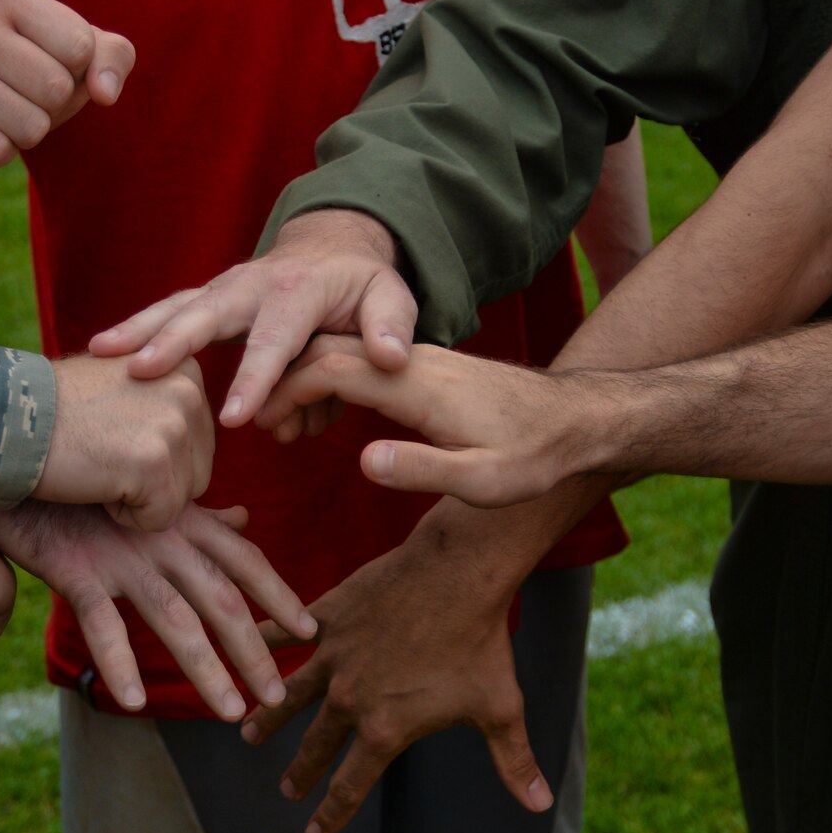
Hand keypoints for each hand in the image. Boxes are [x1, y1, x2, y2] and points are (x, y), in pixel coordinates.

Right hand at [0, 0, 135, 181]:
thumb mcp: (80, 56)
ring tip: (2, 114)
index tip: (49, 65)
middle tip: (24, 97)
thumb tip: (105, 92)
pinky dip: (0, 152)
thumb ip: (114, 57)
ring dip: (28, 132)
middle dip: (53, 106)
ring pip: (31, 125)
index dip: (78, 71)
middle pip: (56, 88)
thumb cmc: (27, 75)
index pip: (81, 48)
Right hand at [0, 502, 316, 718]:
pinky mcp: (77, 571)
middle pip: (222, 600)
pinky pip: (104, 625)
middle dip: (255, 650)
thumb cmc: (87, 482)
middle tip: (279, 696)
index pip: (245, 560)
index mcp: (185, 519)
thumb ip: (199, 514)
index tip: (310, 630)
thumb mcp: (151, 492)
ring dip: (208, 671)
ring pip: (176, 620)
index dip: (280, 595)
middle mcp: (163, 538)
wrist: (18, 455)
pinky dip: (120, 664)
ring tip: (232, 713)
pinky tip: (136, 702)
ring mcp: (122, 556)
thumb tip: (243, 521)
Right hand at [37, 354, 213, 530]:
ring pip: (179, 500)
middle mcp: (189, 390)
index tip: (107, 431)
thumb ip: (165, 403)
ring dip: (135, 497)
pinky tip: (91, 480)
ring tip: (95, 460)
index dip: (149, 455)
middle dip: (150, 480)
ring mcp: (174, 426)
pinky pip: (158, 519)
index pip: (198, 445)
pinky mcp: (154, 464)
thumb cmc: (54, 408)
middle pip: (196, 475)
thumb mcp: (124, 386)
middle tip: (99, 449)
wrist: (3, 417)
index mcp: (186, 368)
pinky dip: (123, 515)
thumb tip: (195, 441)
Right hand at [88, 209, 415, 426]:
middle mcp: (251, 284)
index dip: (256, 379)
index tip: (236, 419)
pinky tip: (102, 354)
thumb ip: (391, 326)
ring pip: (177, 308)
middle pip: (208, 313)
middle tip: (142, 373)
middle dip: (174, 342)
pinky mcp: (207, 299)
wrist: (333, 246)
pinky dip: (137, 329)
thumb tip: (390, 358)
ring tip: (100, 354)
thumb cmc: (362, 283)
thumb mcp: (391, 297)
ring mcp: (224, 289)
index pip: (275, 339)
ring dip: (139, 330)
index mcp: (297, 290)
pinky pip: (169, 313)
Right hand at [241, 520, 550, 832]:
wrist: (457, 575)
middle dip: (300, 772)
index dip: (331, 814)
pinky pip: (287, 631)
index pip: (350, 785)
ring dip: (269, 717)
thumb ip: (515, 761)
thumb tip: (542, 805)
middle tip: (286, 789)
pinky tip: (245, 642)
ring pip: (289, 695)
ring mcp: (335, 656)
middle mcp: (350, 699)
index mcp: (385, 729)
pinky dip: (266, 638)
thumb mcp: (500, 708)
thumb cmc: (481, 643)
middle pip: (316, 746)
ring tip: (248, 733)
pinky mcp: (328, 615)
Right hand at [256, 337, 598, 506]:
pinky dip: (330, 378)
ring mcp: (421, 361)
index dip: (283, 389)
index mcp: (418, 386)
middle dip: (280, 379)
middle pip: (327, 351)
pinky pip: (365, 360)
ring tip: (277, 419)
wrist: (582, 420)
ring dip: (303, 376)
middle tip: (249, 419)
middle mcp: (414, 362)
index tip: (252, 418)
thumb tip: (363, 462)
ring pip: (344, 352)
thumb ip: (424, 469)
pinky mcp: (428, 369)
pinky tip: (321, 409)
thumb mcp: (485, 481)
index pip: (330, 368)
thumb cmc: (536, 456)